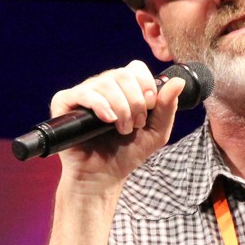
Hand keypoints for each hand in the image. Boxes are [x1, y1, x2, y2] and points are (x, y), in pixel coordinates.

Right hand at [49, 60, 183, 184]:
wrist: (104, 177)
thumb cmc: (127, 153)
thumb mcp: (156, 131)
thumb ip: (167, 107)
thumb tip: (179, 81)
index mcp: (123, 87)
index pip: (135, 67)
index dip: (146, 85)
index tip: (149, 108)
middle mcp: (102, 86)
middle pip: (122, 74)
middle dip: (135, 102)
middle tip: (135, 125)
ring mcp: (83, 93)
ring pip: (105, 83)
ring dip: (121, 108)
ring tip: (122, 129)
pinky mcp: (65, 104)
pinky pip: (83, 92)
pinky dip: (100, 105)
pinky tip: (108, 120)